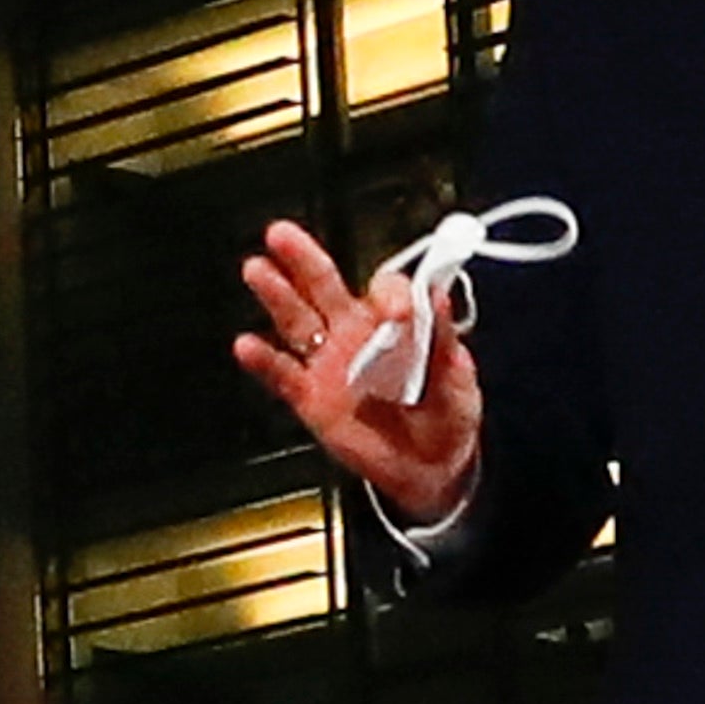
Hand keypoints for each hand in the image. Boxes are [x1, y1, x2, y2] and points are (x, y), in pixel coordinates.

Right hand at [235, 221, 485, 524]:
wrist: (430, 468)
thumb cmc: (447, 417)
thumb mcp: (457, 377)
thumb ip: (443, 338)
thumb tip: (438, 295)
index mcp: (394, 322)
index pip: (383, 289)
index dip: (388, 294)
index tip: (398, 312)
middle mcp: (355, 334)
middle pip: (324, 286)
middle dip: (303, 258)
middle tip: (282, 235)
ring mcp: (329, 364)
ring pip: (296, 320)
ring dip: (276, 294)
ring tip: (257, 269)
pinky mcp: (311, 398)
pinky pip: (283, 375)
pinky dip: (264, 361)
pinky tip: (247, 344)